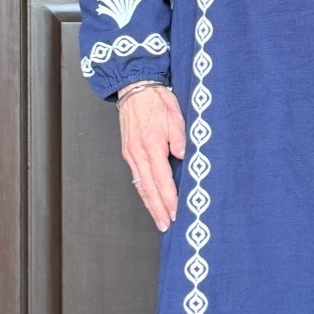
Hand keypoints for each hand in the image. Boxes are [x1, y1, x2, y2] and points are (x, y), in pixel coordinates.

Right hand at [118, 86, 185, 231]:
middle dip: (158, 209)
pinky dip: (143, 191)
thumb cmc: (157, 100)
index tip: (176, 213)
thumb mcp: (175, 116)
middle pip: (148, 188)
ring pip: (140, 185)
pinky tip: (149, 199)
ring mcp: (131, 153)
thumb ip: (180, 138)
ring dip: (150, 204)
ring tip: (158, 218)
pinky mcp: (128, 151)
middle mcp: (138, 153)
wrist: (135, 88)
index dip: (169, 199)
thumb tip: (184, 157)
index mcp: (152, 145)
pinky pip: (136, 176)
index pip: (162, 179)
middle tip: (166, 225)